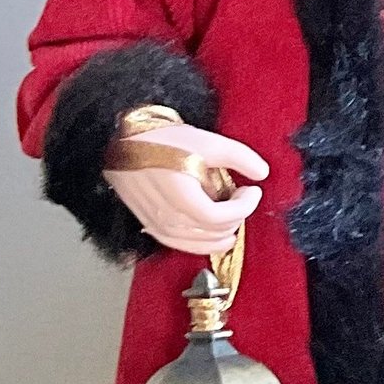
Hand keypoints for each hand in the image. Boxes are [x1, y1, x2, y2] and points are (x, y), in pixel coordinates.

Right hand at [102, 124, 266, 256]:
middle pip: (211, 232)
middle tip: (242, 201)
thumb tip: (262, 172)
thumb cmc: (162, 139)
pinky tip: (211, 236)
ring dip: (219, 236)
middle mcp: (165, 214)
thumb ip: (239, 157)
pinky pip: (178, 243)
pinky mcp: (148, 223)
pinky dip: (199, 244)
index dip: (243, 207)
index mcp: (180, 196)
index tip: (252, 191)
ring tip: (234, 222)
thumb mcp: (207, 141)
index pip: (220, 217)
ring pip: (195, 244)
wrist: (121, 139)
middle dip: (235, 219)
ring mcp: (154, 222)